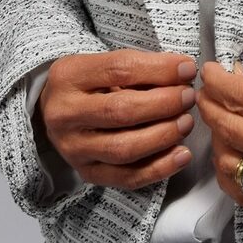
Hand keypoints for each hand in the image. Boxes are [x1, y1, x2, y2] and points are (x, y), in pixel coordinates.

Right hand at [36, 49, 197, 190]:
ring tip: (186, 122)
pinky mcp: (86, 173)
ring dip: (163, 135)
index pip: (120, 69)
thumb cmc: (89, 83)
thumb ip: (138, 67)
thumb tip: (182, 72)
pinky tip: (181, 154)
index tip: (187, 69)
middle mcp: (65, 114)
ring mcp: (73, 148)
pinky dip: (159, 168)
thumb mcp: (102, 64)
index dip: (159, 69)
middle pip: (121, 111)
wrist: (54, 110)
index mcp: (69, 76)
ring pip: (124, 148)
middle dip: (164, 104)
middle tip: (188, 97)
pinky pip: (126, 178)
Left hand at [197, 60, 242, 209]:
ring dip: (219, 139)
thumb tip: (240, 82)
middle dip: (210, 105)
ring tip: (222, 122)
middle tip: (207, 92)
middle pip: (227, 127)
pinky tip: (232, 157)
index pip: (237, 96)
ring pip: (229, 163)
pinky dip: (233, 174)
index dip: (216, 81)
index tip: (209, 72)